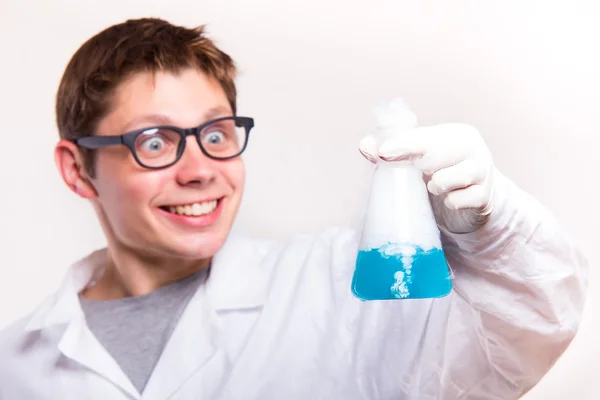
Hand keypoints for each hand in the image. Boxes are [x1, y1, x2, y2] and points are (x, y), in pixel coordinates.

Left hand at [359, 123, 495, 233]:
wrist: (473, 197)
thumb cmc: (441, 171)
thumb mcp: (418, 158)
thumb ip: (391, 151)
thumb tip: (364, 146)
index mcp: (455, 133)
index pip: (424, 136)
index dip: (402, 144)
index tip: (382, 153)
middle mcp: (473, 148)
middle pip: (437, 155)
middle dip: (422, 165)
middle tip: (421, 171)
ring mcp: (482, 172)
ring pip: (450, 179)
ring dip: (437, 185)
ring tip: (435, 185)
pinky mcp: (484, 196)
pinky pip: (459, 201)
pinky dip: (451, 202)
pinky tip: (450, 198)